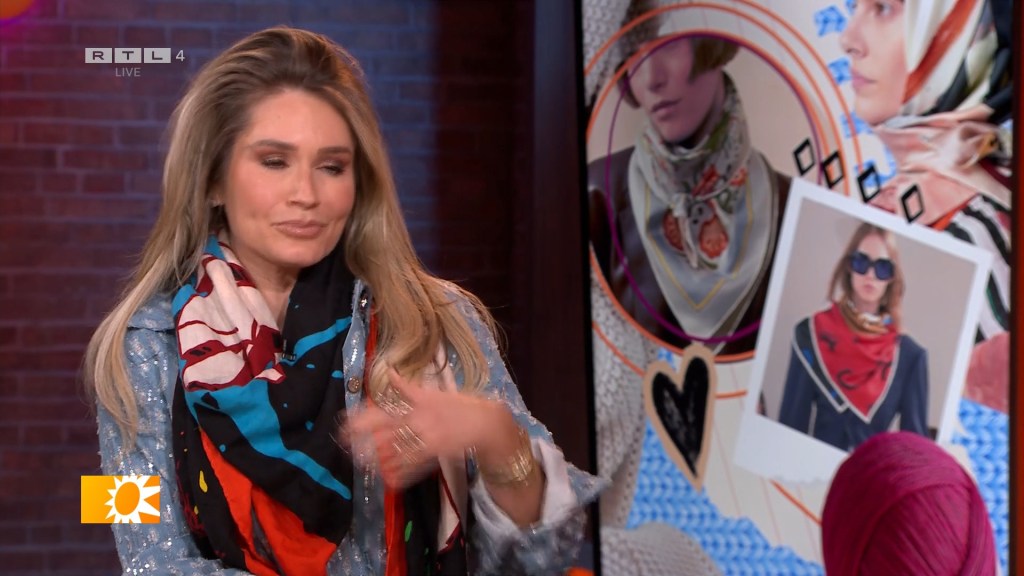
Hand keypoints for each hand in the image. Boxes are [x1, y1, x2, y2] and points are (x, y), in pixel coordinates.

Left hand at [345, 367, 515, 488]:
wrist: (486, 423)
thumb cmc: (460, 406)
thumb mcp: (434, 392)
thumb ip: (409, 387)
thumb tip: (391, 373)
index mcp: (419, 401)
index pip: (387, 407)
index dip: (364, 415)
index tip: (346, 420)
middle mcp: (420, 418)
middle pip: (386, 428)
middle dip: (363, 436)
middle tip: (344, 441)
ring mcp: (427, 436)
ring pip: (396, 448)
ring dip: (377, 455)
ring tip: (360, 459)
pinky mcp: (435, 452)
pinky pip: (413, 464)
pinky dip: (400, 472)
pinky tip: (388, 476)